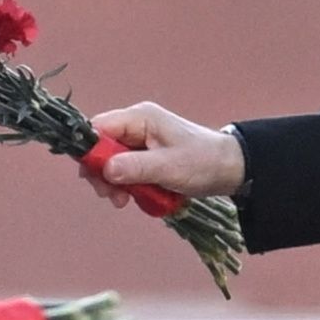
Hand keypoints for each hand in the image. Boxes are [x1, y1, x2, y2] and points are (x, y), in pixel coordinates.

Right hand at [84, 102, 245, 207]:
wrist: (230, 169)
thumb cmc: (203, 162)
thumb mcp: (169, 167)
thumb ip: (136, 168)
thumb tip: (105, 170)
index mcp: (140, 118)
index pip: (98, 128)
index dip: (90, 152)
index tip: (93, 177)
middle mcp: (136, 126)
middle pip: (101, 148)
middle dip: (102, 174)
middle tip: (113, 197)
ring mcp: (140, 142)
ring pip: (111, 163)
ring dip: (115, 184)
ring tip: (125, 201)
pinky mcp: (145, 158)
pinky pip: (125, 171)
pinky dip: (128, 186)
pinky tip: (137, 198)